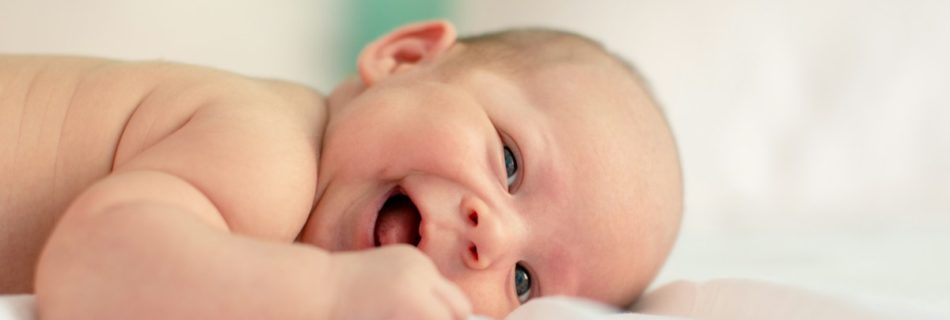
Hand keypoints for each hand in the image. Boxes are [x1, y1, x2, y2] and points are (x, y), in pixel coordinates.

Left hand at [328, 245, 471, 319]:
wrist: (319, 289)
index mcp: (414, 303)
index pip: (454, 319)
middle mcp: (420, 276)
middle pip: (460, 306)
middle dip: (451, 318)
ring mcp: (416, 261)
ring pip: (446, 290)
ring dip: (438, 304)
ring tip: (410, 313)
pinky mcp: (408, 253)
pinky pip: (430, 277)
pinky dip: (424, 290)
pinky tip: (400, 297)